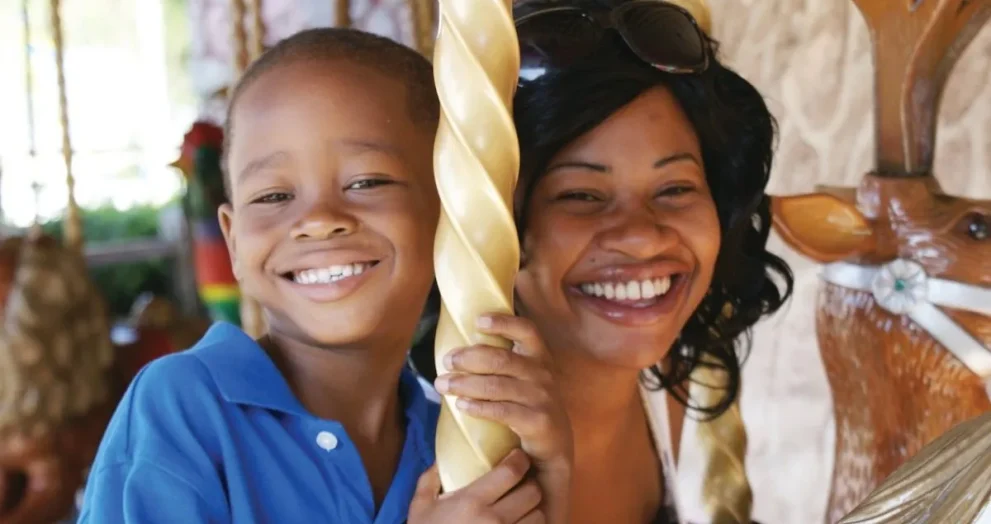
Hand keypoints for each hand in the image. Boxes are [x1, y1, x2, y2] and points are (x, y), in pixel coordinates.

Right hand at [408, 449, 544, 523]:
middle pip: (532, 493)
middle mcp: (493, 520)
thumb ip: (430, 480)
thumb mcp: (420, 508)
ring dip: (532, 510)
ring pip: (539, 516)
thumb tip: (441, 460)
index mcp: (471, 502)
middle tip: (521, 485)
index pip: (511, 472)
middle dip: (529, 485)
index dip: (520, 460)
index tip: (518, 457)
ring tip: (522, 509)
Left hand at [434, 313, 572, 523]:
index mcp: (539, 358)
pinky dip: (479, 407)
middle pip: (502, 358)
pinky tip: (461, 406)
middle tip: (446, 361)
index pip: (527, 330)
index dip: (504, 322)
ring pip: (498, 385)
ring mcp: (543, 398)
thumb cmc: (527, 408)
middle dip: (469, 358)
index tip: (478, 320)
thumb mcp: (522, 381)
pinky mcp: (539, 422)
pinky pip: (504, 411)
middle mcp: (544, 374)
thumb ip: (500, 365)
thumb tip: (455, 352)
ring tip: (442, 385)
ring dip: (466, 383)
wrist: (553, 450)